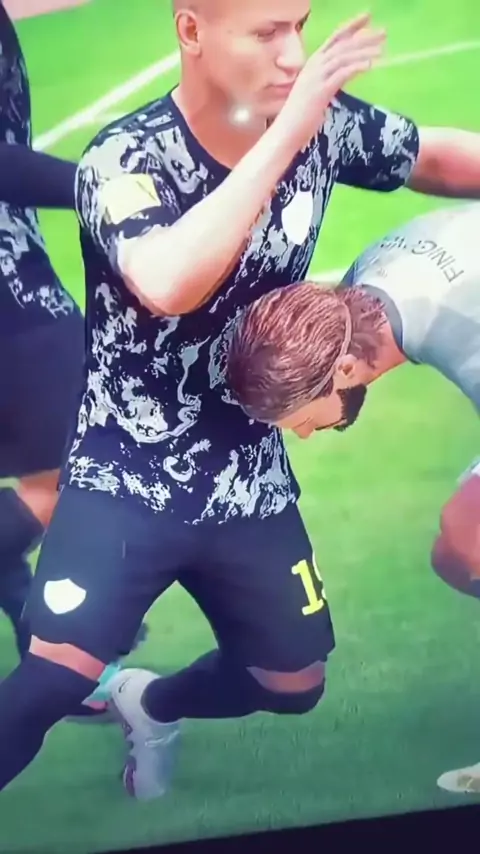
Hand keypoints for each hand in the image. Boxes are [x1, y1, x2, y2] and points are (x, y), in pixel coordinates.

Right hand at [275, 13, 385, 149]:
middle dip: (364, 36)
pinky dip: (356, 66)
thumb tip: (344, 75)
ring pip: (343, 56)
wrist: (286, 131)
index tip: (367, 17)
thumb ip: (329, 80)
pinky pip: (341, 73)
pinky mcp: (321, 90)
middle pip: (342, 44)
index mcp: (312, 64)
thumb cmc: (300, 117)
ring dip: (364, 51)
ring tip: (381, 50)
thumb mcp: (316, 92)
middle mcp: (314, 66)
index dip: (351, 27)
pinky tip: (369, 64)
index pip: (334, 39)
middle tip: (384, 32)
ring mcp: (316, 77)